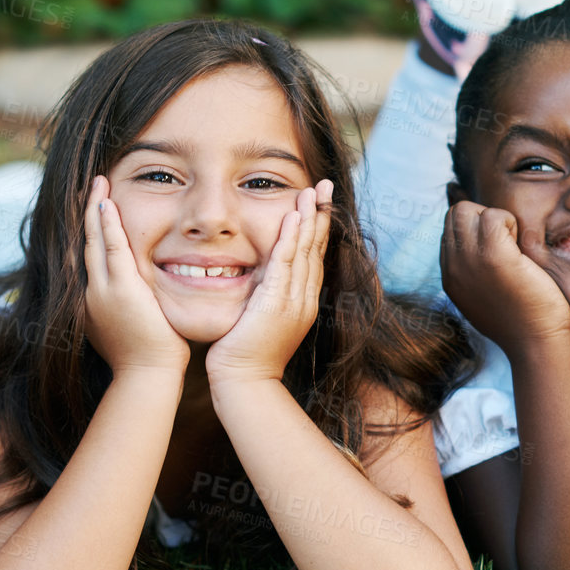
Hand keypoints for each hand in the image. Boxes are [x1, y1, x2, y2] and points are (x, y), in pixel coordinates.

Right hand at [83, 175, 188, 375]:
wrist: (147, 377)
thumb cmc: (149, 359)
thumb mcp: (135, 327)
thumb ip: (135, 308)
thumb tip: (144, 299)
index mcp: (94, 302)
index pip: (90, 259)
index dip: (91, 233)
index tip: (95, 211)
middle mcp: (92, 293)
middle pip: (86, 244)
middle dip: (88, 215)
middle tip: (92, 187)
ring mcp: (102, 291)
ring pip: (95, 241)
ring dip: (96, 210)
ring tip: (98, 184)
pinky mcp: (120, 289)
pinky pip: (111, 248)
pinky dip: (108, 224)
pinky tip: (106, 203)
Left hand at [206, 181, 331, 385]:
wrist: (244, 383)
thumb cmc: (244, 355)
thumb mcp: (260, 318)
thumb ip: (265, 295)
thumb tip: (260, 276)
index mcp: (302, 303)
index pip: (314, 257)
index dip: (318, 228)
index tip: (319, 203)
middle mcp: (305, 300)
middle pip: (317, 249)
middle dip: (321, 215)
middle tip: (325, 185)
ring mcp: (294, 303)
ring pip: (306, 253)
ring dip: (309, 219)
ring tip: (311, 192)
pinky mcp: (277, 305)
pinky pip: (287, 265)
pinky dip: (291, 239)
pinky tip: (293, 217)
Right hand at [440, 200, 569, 353]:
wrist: (535, 343)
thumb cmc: (521, 320)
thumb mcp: (484, 298)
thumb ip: (474, 274)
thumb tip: (480, 250)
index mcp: (449, 276)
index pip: (450, 231)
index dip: (476, 230)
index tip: (499, 248)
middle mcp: (452, 267)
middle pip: (454, 214)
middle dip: (481, 218)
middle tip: (506, 242)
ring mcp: (469, 261)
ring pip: (467, 210)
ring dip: (494, 219)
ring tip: (513, 245)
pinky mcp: (493, 256)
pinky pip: (493, 215)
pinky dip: (510, 222)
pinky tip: (522, 248)